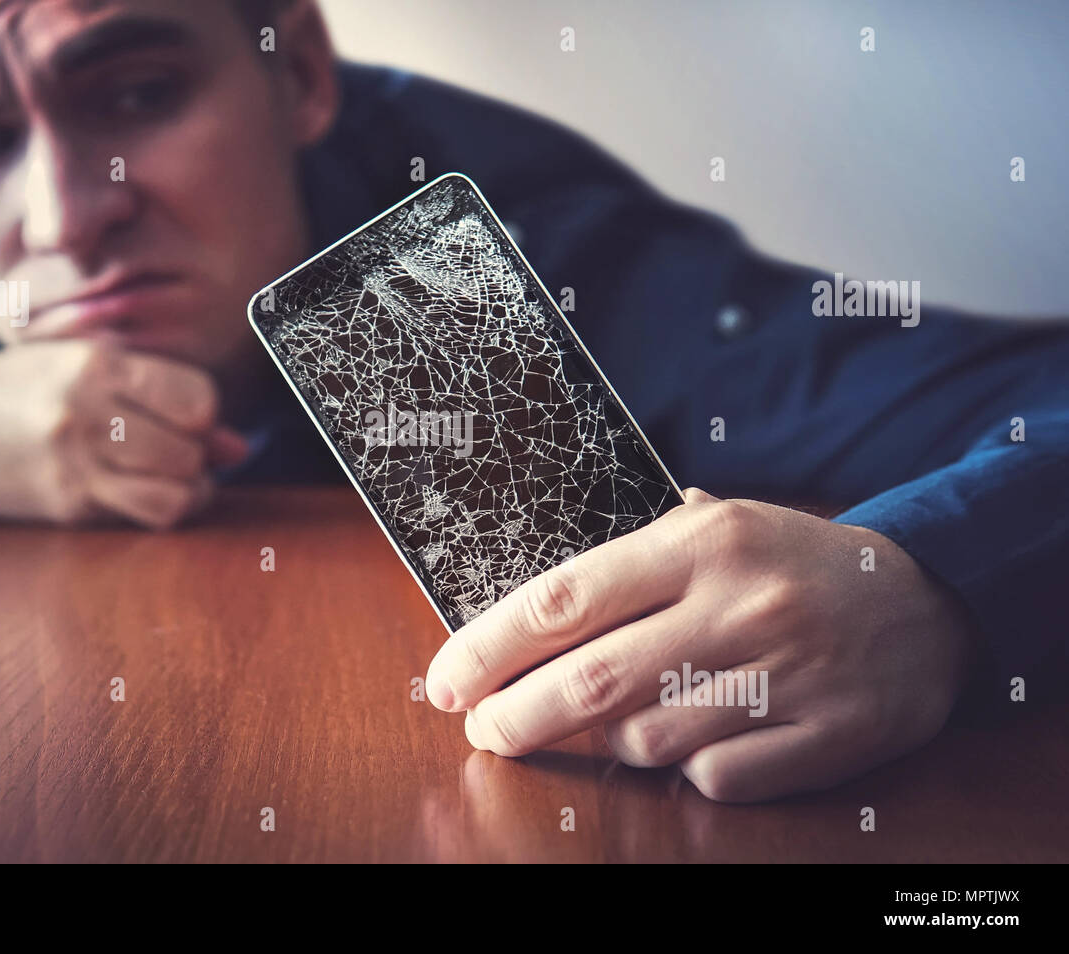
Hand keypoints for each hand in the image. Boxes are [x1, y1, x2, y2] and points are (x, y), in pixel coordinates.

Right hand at [0, 340, 248, 527]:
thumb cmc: (14, 390)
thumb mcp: (79, 369)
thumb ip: (160, 398)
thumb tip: (237, 446)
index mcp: (95, 366)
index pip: (197, 397)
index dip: (204, 412)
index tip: (187, 414)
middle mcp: (87, 415)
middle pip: (191, 449)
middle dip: (198, 454)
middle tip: (179, 448)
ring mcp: (76, 465)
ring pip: (179, 491)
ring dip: (190, 487)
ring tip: (173, 474)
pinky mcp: (68, 506)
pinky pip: (147, 515)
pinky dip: (165, 508)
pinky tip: (149, 493)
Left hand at [424, 489, 979, 801]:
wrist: (931, 600)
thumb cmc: (797, 563)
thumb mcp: (721, 528)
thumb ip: (634, 562)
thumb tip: (527, 616)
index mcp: (703, 544)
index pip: (565, 597)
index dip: (489, 646)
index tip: (445, 681)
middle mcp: (739, 607)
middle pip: (592, 680)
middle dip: (518, 716)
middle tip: (485, 729)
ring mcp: (785, 676)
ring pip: (648, 738)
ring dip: (608, 741)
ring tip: (610, 719)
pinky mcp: (826, 736)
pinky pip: (715, 776)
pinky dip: (688, 767)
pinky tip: (698, 737)